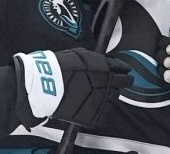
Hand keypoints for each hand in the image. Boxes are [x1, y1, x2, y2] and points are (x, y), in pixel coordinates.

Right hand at [13, 48, 131, 127]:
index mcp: (106, 67)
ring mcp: (101, 100)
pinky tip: (93, 105)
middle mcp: (107, 84)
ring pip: (114, 98)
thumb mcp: (80, 55)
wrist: (46, 85)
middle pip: (123, 83)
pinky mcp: (93, 115)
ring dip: (110, 95)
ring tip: (100, 94)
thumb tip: (102, 61)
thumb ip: (96, 60)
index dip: (123, 70)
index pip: (123, 69)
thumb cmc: (59, 67)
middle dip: (121, 82)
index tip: (123, 71)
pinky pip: (103, 113)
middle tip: (118, 82)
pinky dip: (100, 109)